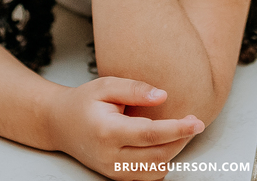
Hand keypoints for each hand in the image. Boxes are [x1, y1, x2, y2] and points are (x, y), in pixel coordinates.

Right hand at [48, 77, 203, 179]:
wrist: (60, 124)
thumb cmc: (84, 102)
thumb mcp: (106, 85)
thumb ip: (134, 89)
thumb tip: (163, 96)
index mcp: (107, 131)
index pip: (149, 135)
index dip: (177, 129)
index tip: (196, 122)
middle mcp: (110, 156)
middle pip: (158, 155)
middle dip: (181, 139)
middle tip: (194, 122)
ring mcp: (113, 170)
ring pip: (156, 169)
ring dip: (174, 151)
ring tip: (180, 130)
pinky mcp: (117, 176)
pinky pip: (149, 175)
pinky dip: (162, 160)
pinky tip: (165, 142)